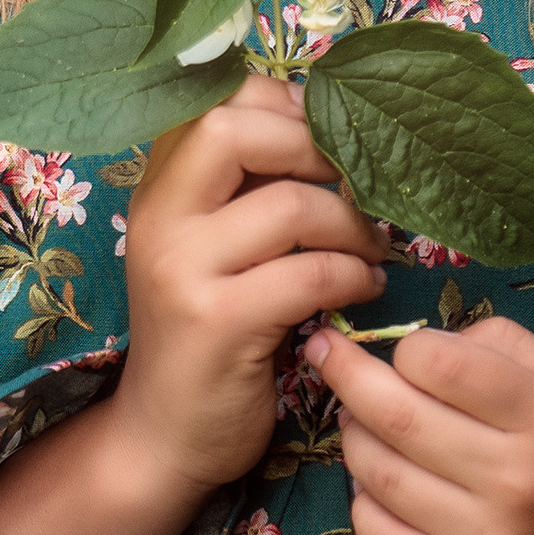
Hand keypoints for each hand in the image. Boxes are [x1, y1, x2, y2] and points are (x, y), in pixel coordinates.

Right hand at [0, 77, 384, 534]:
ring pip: (289, 205)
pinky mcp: (216, 323)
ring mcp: (181, 270)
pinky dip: (354, 276)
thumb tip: (329, 125)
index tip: (329, 144)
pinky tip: (366, 289)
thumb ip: (246, 188)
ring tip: (374, 250)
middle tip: (359, 187)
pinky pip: (308, 274)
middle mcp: (158, 218)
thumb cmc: (208, 331)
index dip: (284, 104)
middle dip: (317, 149)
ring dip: (353, 224)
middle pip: (235, 129)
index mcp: (158, 188)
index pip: (215, 100)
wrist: (165, 434)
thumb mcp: (210, 246)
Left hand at [303, 313, 533, 534]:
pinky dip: (362, 501)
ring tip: (358, 422)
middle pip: (394, 414)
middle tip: (329, 360)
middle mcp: (519, 479)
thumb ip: (510, 350)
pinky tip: (376, 484)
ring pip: (376, 473)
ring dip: (351, 438)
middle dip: (347, 377)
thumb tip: (428, 342)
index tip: (403, 351)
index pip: (438, 362)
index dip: (405, 348)